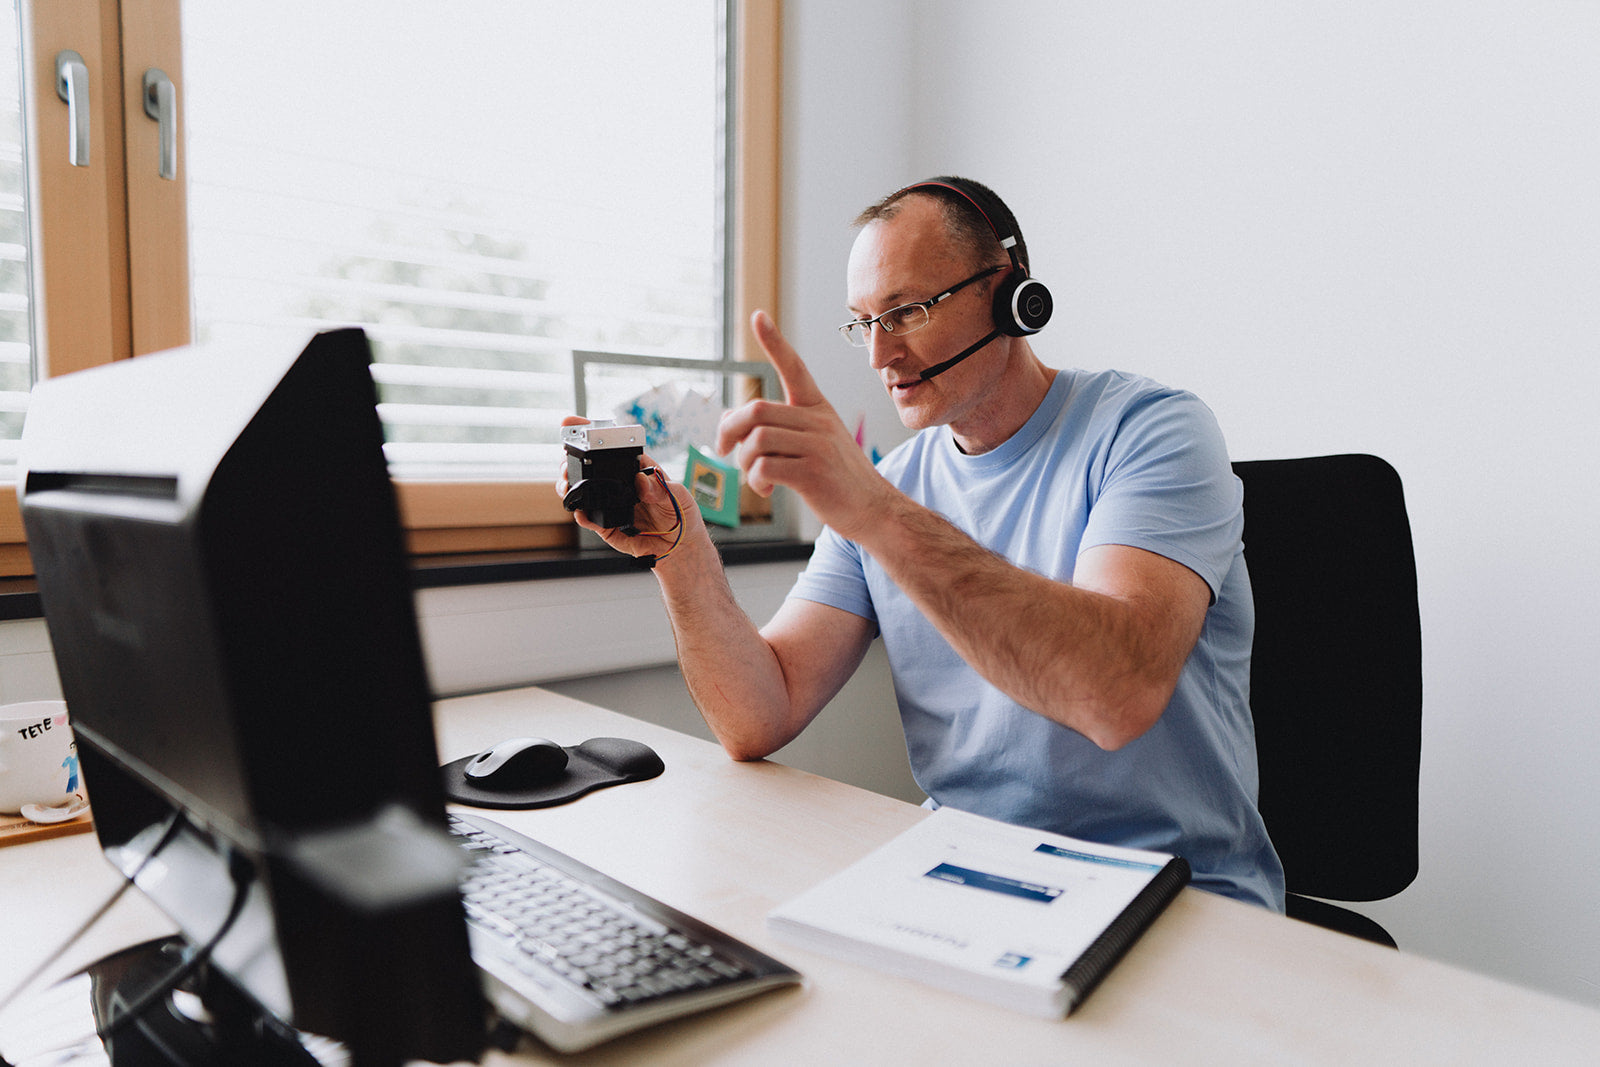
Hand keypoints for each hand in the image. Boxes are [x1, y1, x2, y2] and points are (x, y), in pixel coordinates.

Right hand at [555, 416, 700, 558]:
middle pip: (590, 465)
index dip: (593, 432)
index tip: (577, 424)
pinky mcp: (606, 525)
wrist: (680, 547)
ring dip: (570, 484)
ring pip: (583, 489)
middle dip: (572, 458)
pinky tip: (580, 512)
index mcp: (637, 468)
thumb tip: (642, 481)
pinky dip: (581, 515)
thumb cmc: (682, 515)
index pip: (614, 446)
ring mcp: (611, 503)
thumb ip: (662, 488)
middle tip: (567, 460)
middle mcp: (620, 483)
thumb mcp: (679, 496)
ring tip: (567, 483)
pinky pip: (589, 518)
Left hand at [715, 311, 888, 538]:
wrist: (875, 509)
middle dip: (729, 430)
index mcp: (819, 408)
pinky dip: (756, 481)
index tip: (757, 316)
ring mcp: (817, 446)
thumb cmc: (838, 479)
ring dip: (744, 463)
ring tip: (757, 478)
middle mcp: (818, 420)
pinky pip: (764, 468)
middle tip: (724, 449)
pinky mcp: (813, 473)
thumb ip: (776, 430)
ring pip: (756, 440)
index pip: (794, 367)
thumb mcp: (813, 444)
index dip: (774, 342)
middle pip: (756, 410)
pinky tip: (769, 489)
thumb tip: (726, 421)